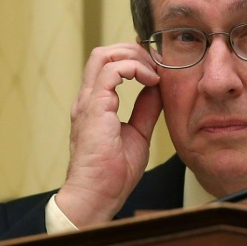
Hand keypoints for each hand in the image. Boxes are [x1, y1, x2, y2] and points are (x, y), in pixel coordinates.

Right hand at [55, 43, 162, 226]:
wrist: (98, 195)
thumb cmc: (114, 173)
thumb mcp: (138, 133)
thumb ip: (145, 108)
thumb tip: (157, 89)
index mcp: (97, 104)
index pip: (109, 65)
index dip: (134, 57)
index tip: (157, 64)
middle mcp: (89, 98)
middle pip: (104, 53)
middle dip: (134, 50)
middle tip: (158, 63)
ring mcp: (89, 102)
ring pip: (105, 56)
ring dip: (135, 56)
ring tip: (155, 71)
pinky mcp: (94, 107)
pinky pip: (111, 72)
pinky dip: (134, 69)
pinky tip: (151, 81)